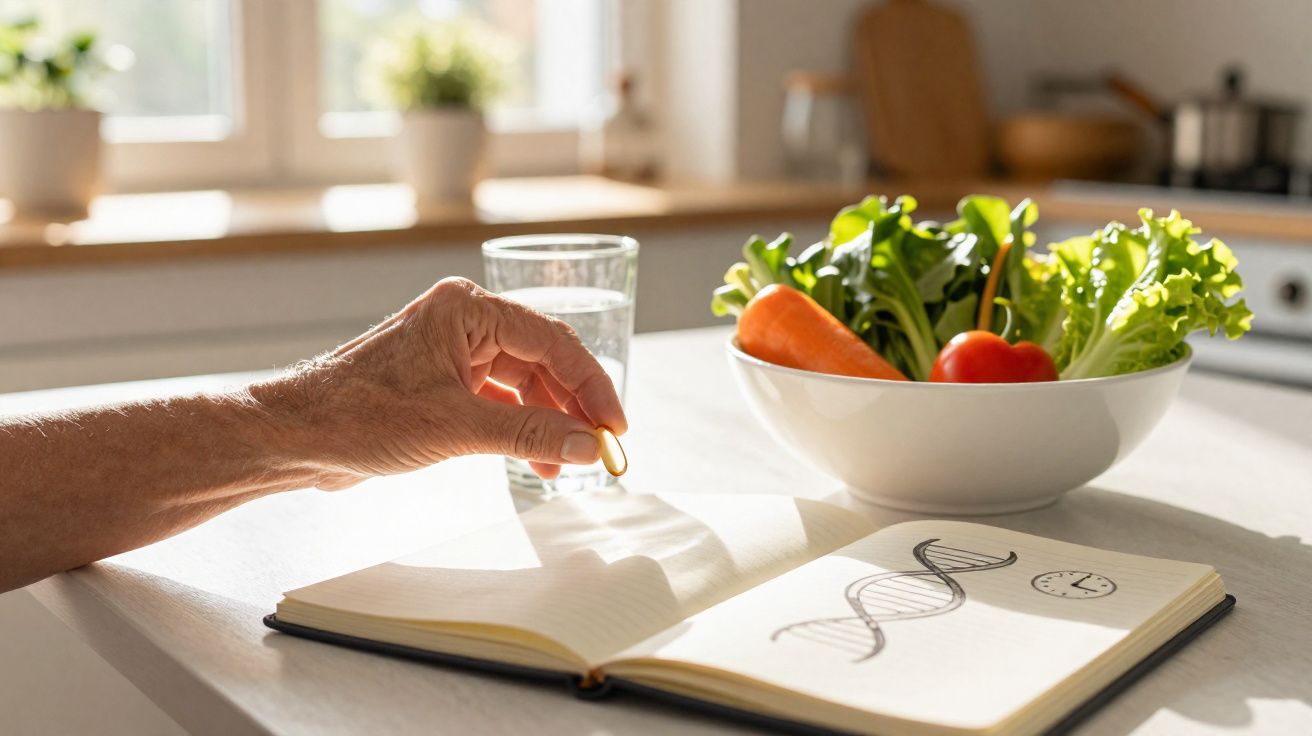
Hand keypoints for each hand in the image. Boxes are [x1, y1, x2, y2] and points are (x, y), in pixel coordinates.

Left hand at [253, 277, 626, 490]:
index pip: (553, 341)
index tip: (616, 427)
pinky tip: (538, 459)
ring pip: (522, 383)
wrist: (293, 436)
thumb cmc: (357, 416)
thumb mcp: (455, 427)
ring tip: (569, 463)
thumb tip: (589, 446)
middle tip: (601, 447)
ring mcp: (451, 351)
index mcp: (466, 309)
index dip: (591, 385)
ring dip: (547, 423)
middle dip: (572, 407)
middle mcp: (463, 321)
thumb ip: (529, 434)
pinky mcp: (440, 382)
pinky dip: (519, 428)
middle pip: (542, 360)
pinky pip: (498, 400)